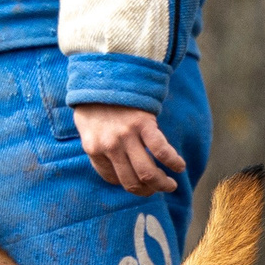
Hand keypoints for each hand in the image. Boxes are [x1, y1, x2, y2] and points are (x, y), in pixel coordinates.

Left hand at [71, 104, 185, 195]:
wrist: (104, 73)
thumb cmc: (94, 103)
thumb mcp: (85, 127)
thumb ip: (97, 147)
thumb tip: (113, 169)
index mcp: (93, 149)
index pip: (111, 178)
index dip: (127, 184)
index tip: (137, 182)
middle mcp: (109, 146)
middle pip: (131, 181)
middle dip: (147, 191)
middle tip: (156, 190)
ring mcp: (127, 136)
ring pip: (147, 172)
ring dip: (161, 184)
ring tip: (170, 185)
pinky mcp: (144, 124)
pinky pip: (161, 150)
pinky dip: (173, 162)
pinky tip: (179, 166)